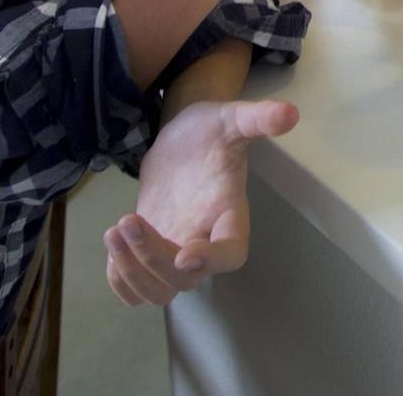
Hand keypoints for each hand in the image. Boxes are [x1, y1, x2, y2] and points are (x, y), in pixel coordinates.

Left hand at [103, 98, 299, 305]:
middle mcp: (205, 240)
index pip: (231, 253)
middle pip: (185, 279)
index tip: (186, 254)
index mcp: (229, 215)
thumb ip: (258, 118)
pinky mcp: (151, 249)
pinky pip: (135, 287)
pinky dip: (119, 278)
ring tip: (114, 231)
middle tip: (128, 220)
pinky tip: (113, 243)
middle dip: (151, 258)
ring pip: (159, 290)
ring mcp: (176, 249)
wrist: (185, 139)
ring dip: (132, 272)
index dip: (211, 261)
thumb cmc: (211, 130)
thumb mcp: (232, 117)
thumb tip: (290, 112)